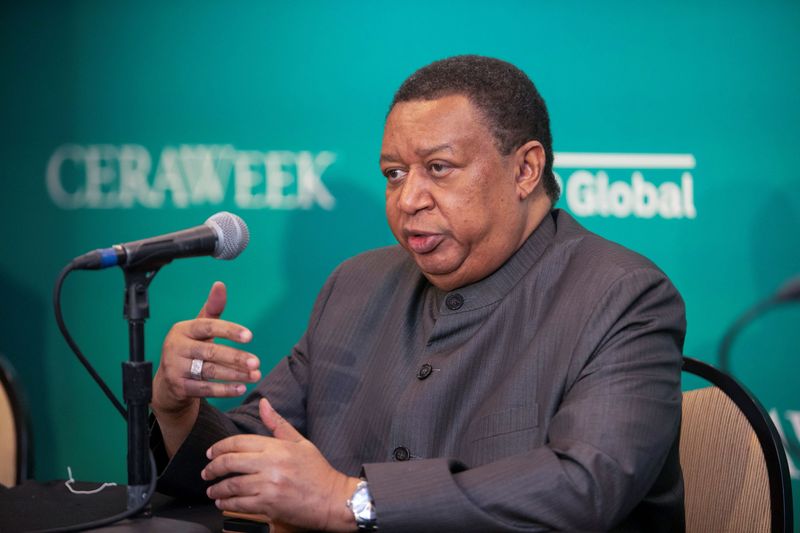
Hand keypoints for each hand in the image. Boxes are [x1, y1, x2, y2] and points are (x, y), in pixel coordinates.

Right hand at [152, 281, 260, 417]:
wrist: (168, 382)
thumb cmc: (189, 349)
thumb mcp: (198, 328)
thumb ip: (212, 309)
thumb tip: (220, 284)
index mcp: (182, 329)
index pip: (208, 327)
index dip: (229, 330)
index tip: (250, 336)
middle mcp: (176, 347)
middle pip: (210, 351)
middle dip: (236, 358)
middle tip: (256, 362)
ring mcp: (175, 368)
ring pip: (209, 371)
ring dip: (235, 375)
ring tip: (255, 375)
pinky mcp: (179, 387)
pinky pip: (205, 389)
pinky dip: (225, 390)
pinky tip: (242, 388)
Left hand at [203, 398, 359, 532]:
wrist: (333, 499)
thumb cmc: (317, 471)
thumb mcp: (300, 442)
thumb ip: (278, 424)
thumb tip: (264, 403)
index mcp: (277, 447)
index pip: (239, 442)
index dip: (219, 447)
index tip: (211, 453)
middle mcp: (271, 464)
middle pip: (230, 462)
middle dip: (212, 467)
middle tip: (206, 471)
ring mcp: (269, 486)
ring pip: (232, 485)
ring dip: (217, 488)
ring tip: (212, 489)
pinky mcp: (269, 505)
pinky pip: (239, 503)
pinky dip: (226, 503)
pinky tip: (222, 502)